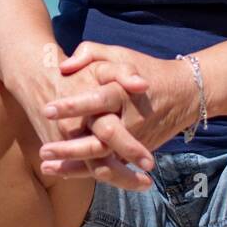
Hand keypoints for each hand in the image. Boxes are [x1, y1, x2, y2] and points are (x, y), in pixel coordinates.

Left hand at [39, 42, 199, 185]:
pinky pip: (112, 167)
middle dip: (72, 147)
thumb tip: (64, 67)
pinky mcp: (135, 153)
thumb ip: (90, 53)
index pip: (97, 100)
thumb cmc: (144, 68)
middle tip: (44, 150)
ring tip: (47, 167)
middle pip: (101, 138)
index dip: (73, 105)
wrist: (182, 94)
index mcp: (122, 92)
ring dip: (75, 166)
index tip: (48, 110)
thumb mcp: (118, 54)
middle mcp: (129, 119)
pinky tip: (62, 173)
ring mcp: (134, 140)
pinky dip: (88, 173)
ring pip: (105, 159)